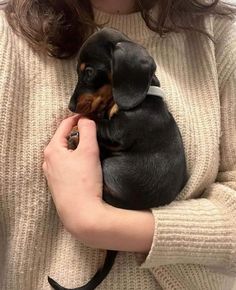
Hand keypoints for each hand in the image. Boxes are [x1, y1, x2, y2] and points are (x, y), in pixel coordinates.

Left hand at [43, 115, 153, 252]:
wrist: (82, 214)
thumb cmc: (84, 182)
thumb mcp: (89, 150)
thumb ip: (88, 130)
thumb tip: (86, 119)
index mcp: (52, 149)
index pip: (64, 125)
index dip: (78, 117)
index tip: (90, 114)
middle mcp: (48, 161)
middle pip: (63, 139)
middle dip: (77, 132)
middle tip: (92, 130)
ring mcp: (51, 174)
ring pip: (64, 153)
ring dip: (75, 147)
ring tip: (90, 147)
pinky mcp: (58, 185)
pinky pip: (65, 165)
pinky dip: (74, 160)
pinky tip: (84, 165)